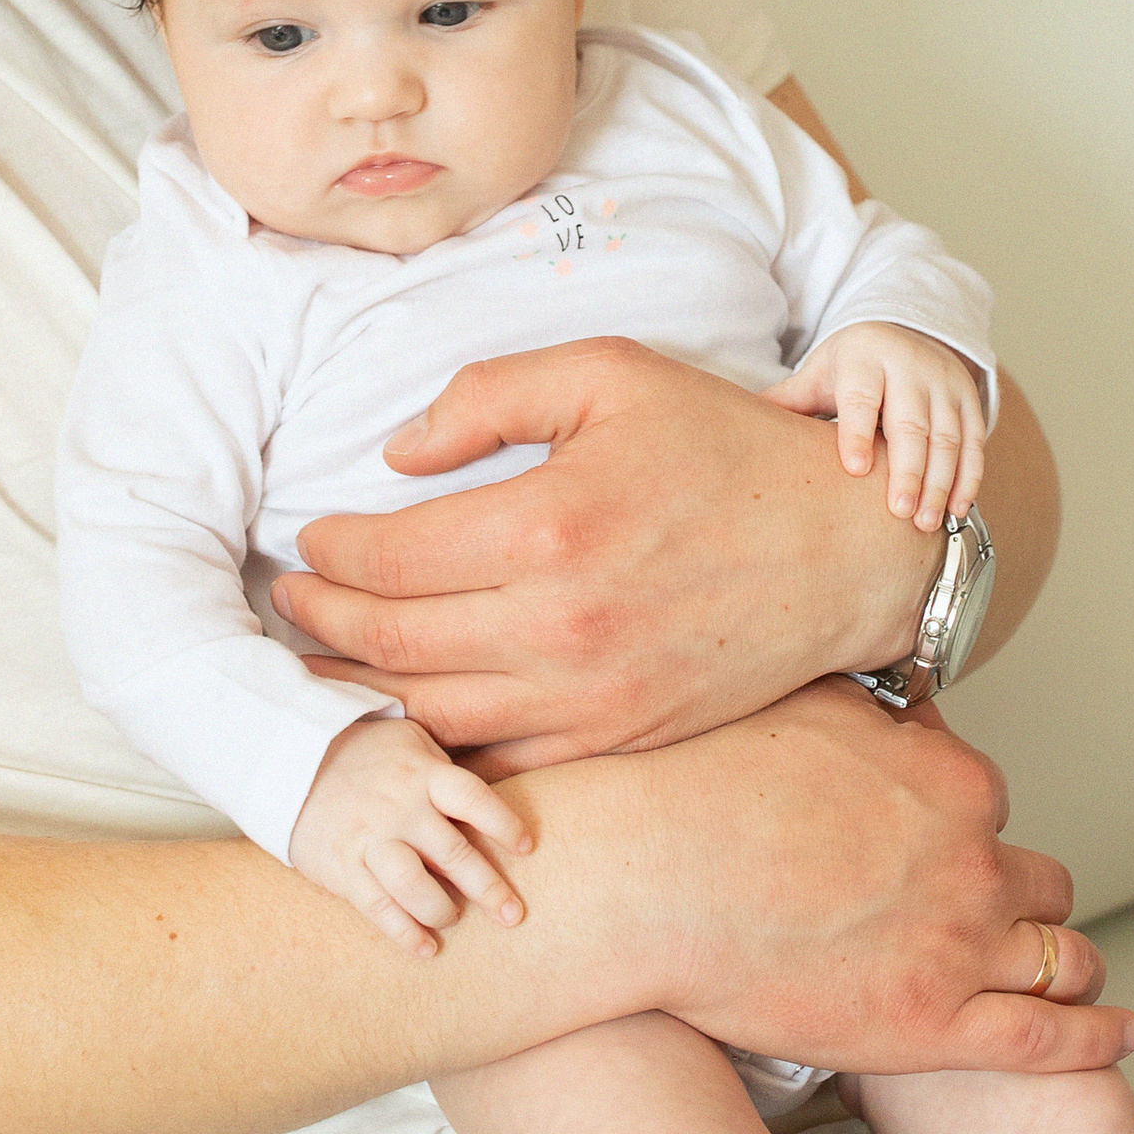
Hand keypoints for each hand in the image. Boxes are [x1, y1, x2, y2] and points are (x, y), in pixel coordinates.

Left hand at [269, 337, 938, 775]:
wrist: (841, 550)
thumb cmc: (724, 449)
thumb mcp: (609, 376)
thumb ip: (488, 396)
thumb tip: (396, 454)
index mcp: (551, 525)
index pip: (389, 557)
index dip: (329, 552)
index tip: (310, 539)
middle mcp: (561, 625)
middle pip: (391, 642)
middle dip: (320, 620)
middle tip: (291, 599)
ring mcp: (589, 697)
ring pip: (430, 713)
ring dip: (358, 690)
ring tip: (320, 659)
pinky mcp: (616, 739)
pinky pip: (495, 757)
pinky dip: (434, 741)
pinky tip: (403, 709)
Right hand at [286, 715, 530, 957]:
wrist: (285, 759)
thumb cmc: (361, 752)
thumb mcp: (406, 740)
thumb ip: (443, 769)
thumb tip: (487, 804)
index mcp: (422, 774)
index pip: (474, 799)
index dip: (504, 825)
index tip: (526, 848)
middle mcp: (399, 808)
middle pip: (454, 854)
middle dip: (490, 889)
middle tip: (513, 915)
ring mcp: (369, 839)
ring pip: (416, 887)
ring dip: (443, 911)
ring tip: (452, 918)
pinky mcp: (342, 867)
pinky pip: (378, 907)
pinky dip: (404, 933)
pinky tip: (426, 949)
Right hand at [523, 678, 1133, 1078]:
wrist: (640, 879)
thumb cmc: (692, 788)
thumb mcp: (799, 704)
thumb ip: (866, 709)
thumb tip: (894, 695)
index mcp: (948, 779)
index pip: (986, 803)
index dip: (958, 828)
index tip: (927, 846)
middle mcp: (971, 858)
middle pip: (1036, 881)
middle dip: (1013, 895)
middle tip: (975, 911)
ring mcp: (959, 947)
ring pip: (1059, 958)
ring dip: (1064, 963)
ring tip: (1066, 976)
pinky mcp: (934, 1028)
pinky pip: (1055, 1040)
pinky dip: (1100, 1036)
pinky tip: (1121, 1033)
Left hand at [766, 325, 984, 534]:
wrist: (905, 332)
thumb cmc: (851, 367)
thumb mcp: (818, 375)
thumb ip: (787, 401)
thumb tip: (730, 423)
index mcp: (865, 359)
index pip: (862, 398)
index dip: (858, 432)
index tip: (855, 469)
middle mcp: (910, 368)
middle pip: (910, 423)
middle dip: (907, 470)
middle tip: (898, 513)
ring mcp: (945, 383)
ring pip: (947, 436)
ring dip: (940, 482)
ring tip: (925, 523)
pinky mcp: (969, 399)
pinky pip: (975, 440)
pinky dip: (968, 477)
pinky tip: (956, 510)